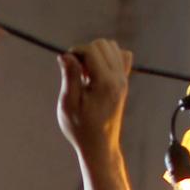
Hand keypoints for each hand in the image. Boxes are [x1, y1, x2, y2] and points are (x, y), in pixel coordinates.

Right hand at [56, 38, 133, 155]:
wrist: (99, 145)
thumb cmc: (80, 128)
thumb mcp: (68, 103)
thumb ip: (69, 76)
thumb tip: (66, 54)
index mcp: (106, 83)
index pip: (92, 49)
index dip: (75, 52)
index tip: (65, 65)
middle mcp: (119, 79)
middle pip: (103, 44)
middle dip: (85, 51)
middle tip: (77, 73)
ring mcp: (124, 80)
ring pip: (113, 47)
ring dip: (96, 54)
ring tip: (86, 74)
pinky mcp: (124, 83)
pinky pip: (122, 57)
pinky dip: (108, 57)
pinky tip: (97, 72)